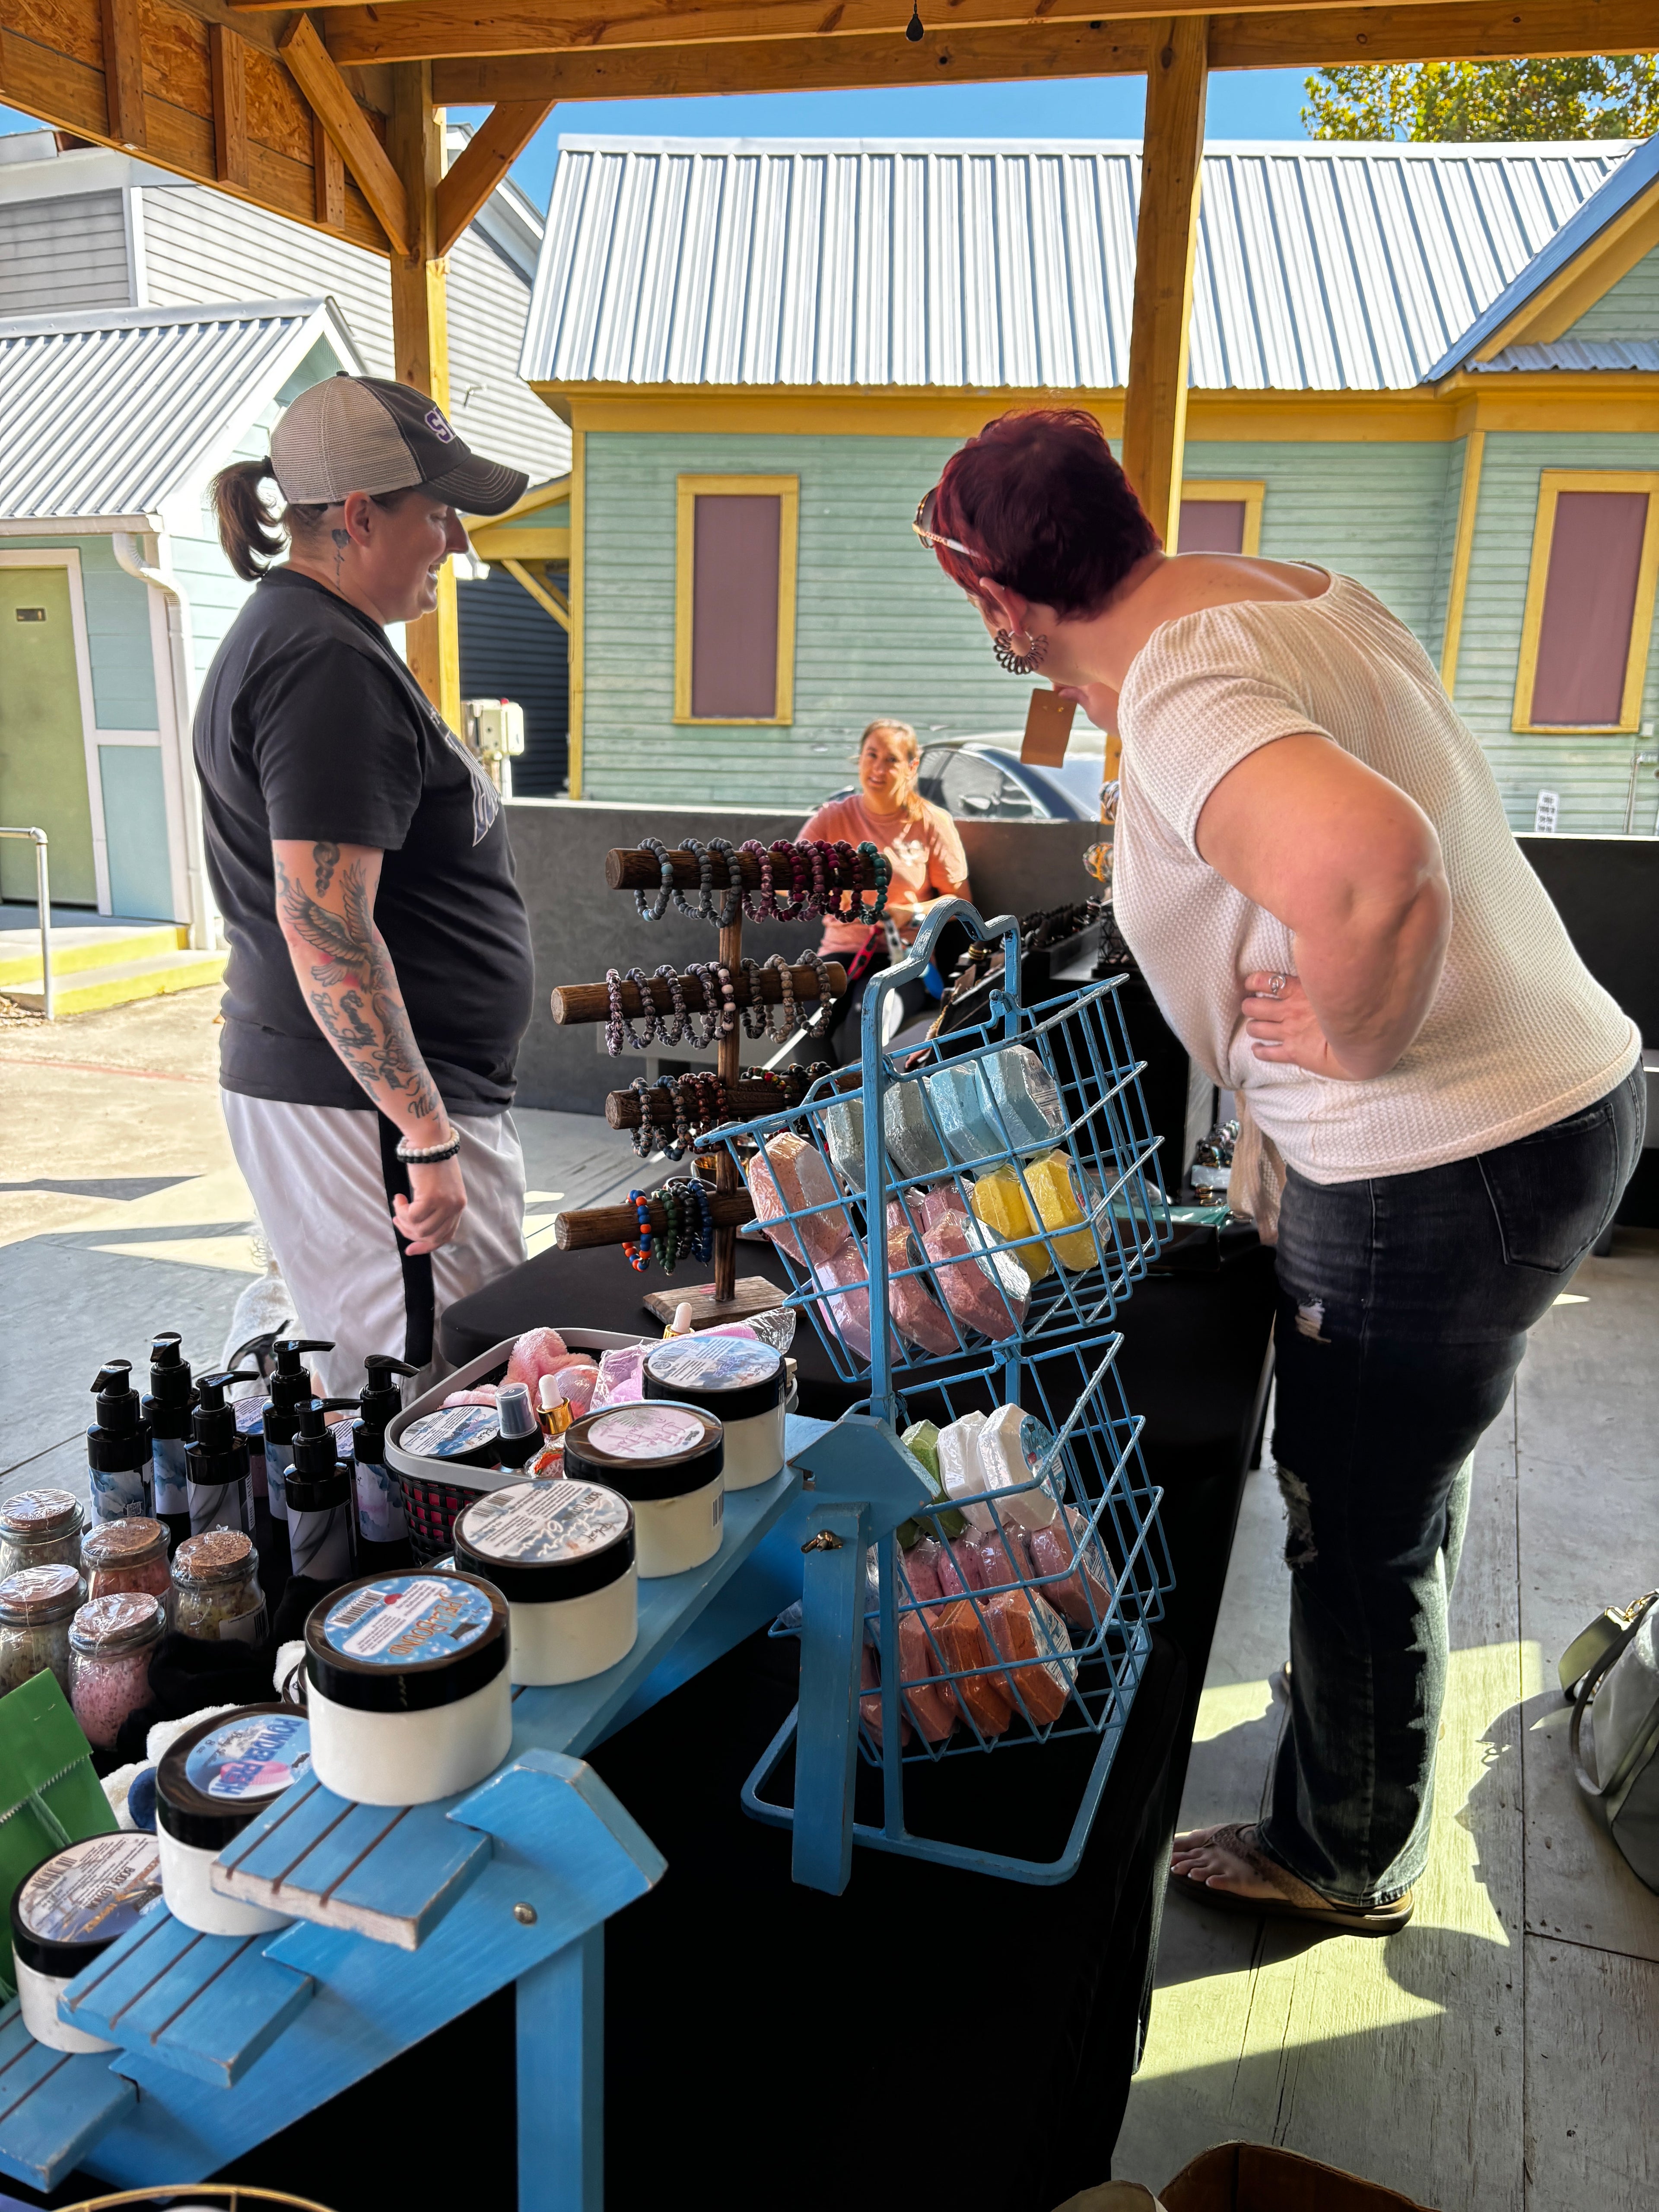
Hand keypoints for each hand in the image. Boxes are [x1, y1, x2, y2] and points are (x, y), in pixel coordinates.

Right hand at [393, 1153, 466, 1254]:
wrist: (430, 1140)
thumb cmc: (432, 1160)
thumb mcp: (441, 1187)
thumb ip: (436, 1207)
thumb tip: (417, 1226)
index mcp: (459, 1205)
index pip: (445, 1236)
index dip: (427, 1246)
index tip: (410, 1249)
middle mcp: (455, 1206)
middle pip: (431, 1236)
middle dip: (410, 1233)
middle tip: (398, 1220)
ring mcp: (444, 1203)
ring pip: (420, 1229)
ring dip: (404, 1221)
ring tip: (398, 1206)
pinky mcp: (431, 1198)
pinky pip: (412, 1217)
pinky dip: (401, 1211)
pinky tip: (399, 1198)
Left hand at [1241, 972, 1355, 1079]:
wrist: (1362, 1040)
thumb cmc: (1355, 1008)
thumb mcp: (1337, 983)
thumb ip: (1322, 976)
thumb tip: (1317, 965)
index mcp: (1300, 990)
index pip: (1265, 981)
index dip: (1253, 982)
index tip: (1250, 984)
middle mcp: (1290, 1011)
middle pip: (1254, 1007)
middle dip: (1249, 1006)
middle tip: (1251, 1007)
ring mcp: (1289, 1032)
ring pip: (1257, 1028)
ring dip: (1253, 1027)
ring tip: (1254, 1027)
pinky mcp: (1293, 1052)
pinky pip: (1268, 1053)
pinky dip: (1258, 1051)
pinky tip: (1257, 1049)